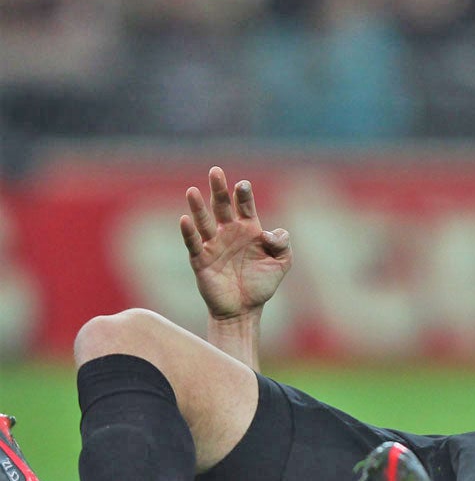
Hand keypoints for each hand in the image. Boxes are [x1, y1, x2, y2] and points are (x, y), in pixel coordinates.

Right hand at [179, 166, 291, 319]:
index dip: (243, 195)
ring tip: (192, 191)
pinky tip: (185, 219)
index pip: (244, 206)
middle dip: (219, 189)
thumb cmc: (262, 284)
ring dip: (198, 207)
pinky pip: (193, 243)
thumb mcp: (282, 263)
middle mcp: (229, 233)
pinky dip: (188, 232)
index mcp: (249, 229)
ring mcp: (213, 245)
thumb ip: (283, 244)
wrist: (244, 310)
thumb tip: (270, 231)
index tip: (243, 185)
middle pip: (222, 206)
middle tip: (216, 171)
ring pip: (204, 221)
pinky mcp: (200, 260)